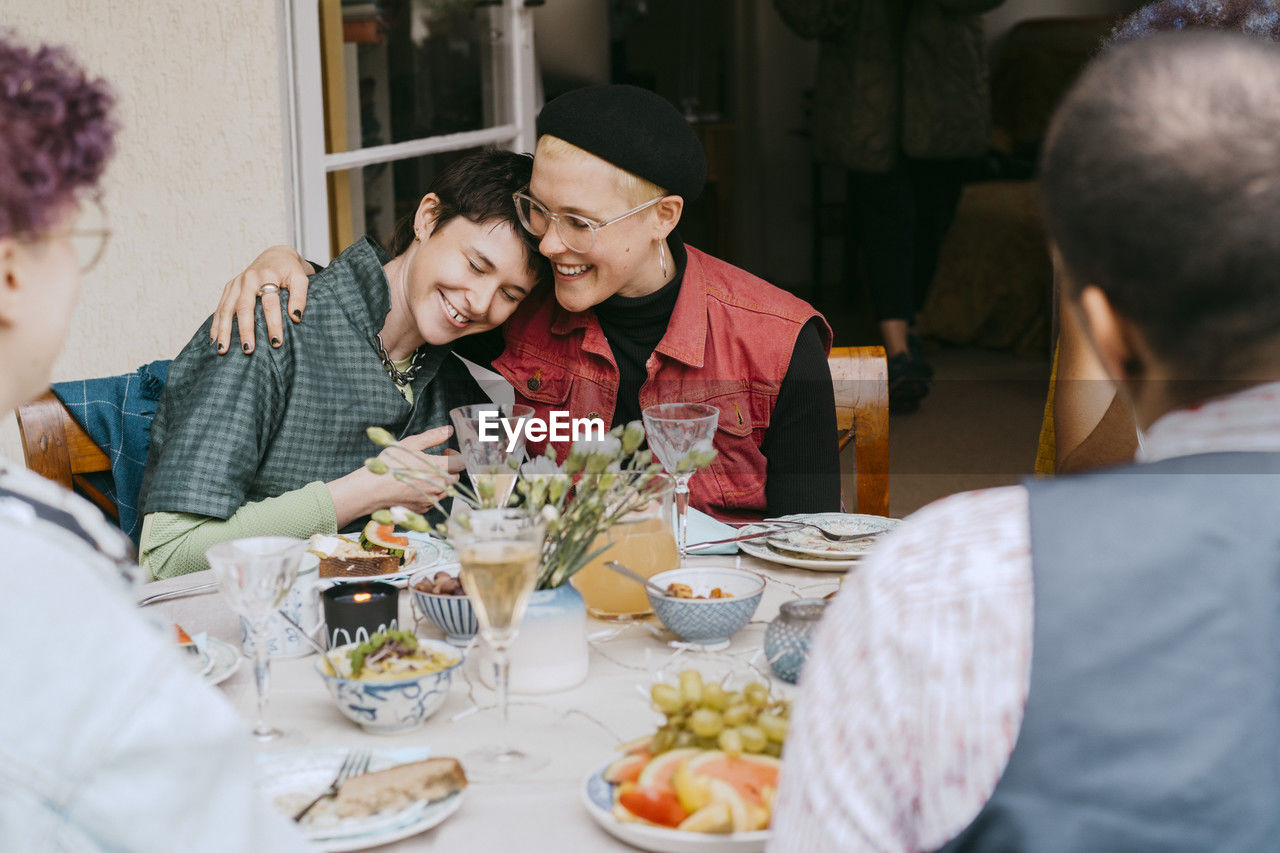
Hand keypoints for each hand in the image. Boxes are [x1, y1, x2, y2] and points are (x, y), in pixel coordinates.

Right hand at [211, 245, 313, 354]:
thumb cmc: (290, 271)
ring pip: (227, 308)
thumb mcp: (301, 279)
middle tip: (248, 349)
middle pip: (244, 307)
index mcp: (267, 275)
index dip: (274, 323)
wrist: (275, 256)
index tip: (276, 342)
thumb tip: (296, 318)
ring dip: (224, 330)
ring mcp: (236, 283)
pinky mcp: (229, 288)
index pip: (270, 303)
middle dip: (245, 329)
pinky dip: (216, 323)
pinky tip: (213, 340)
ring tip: (222, 349)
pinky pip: (220, 307)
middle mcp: (248, 279)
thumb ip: (300, 297)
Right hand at [326, 427, 465, 526]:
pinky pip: (434, 499)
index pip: (461, 462)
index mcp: (439, 468)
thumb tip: (448, 430)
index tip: (446, 451)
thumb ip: (432, 437)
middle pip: (455, 477)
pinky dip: (430, 492)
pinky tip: (416, 485)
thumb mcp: (410, 445)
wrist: (372, 490)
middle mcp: (439, 486)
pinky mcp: (424, 509)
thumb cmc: (389, 464)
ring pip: (446, 489)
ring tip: (424, 473)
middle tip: (436, 461)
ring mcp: (432, 499)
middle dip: (449, 468)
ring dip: (440, 481)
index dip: (456, 455)